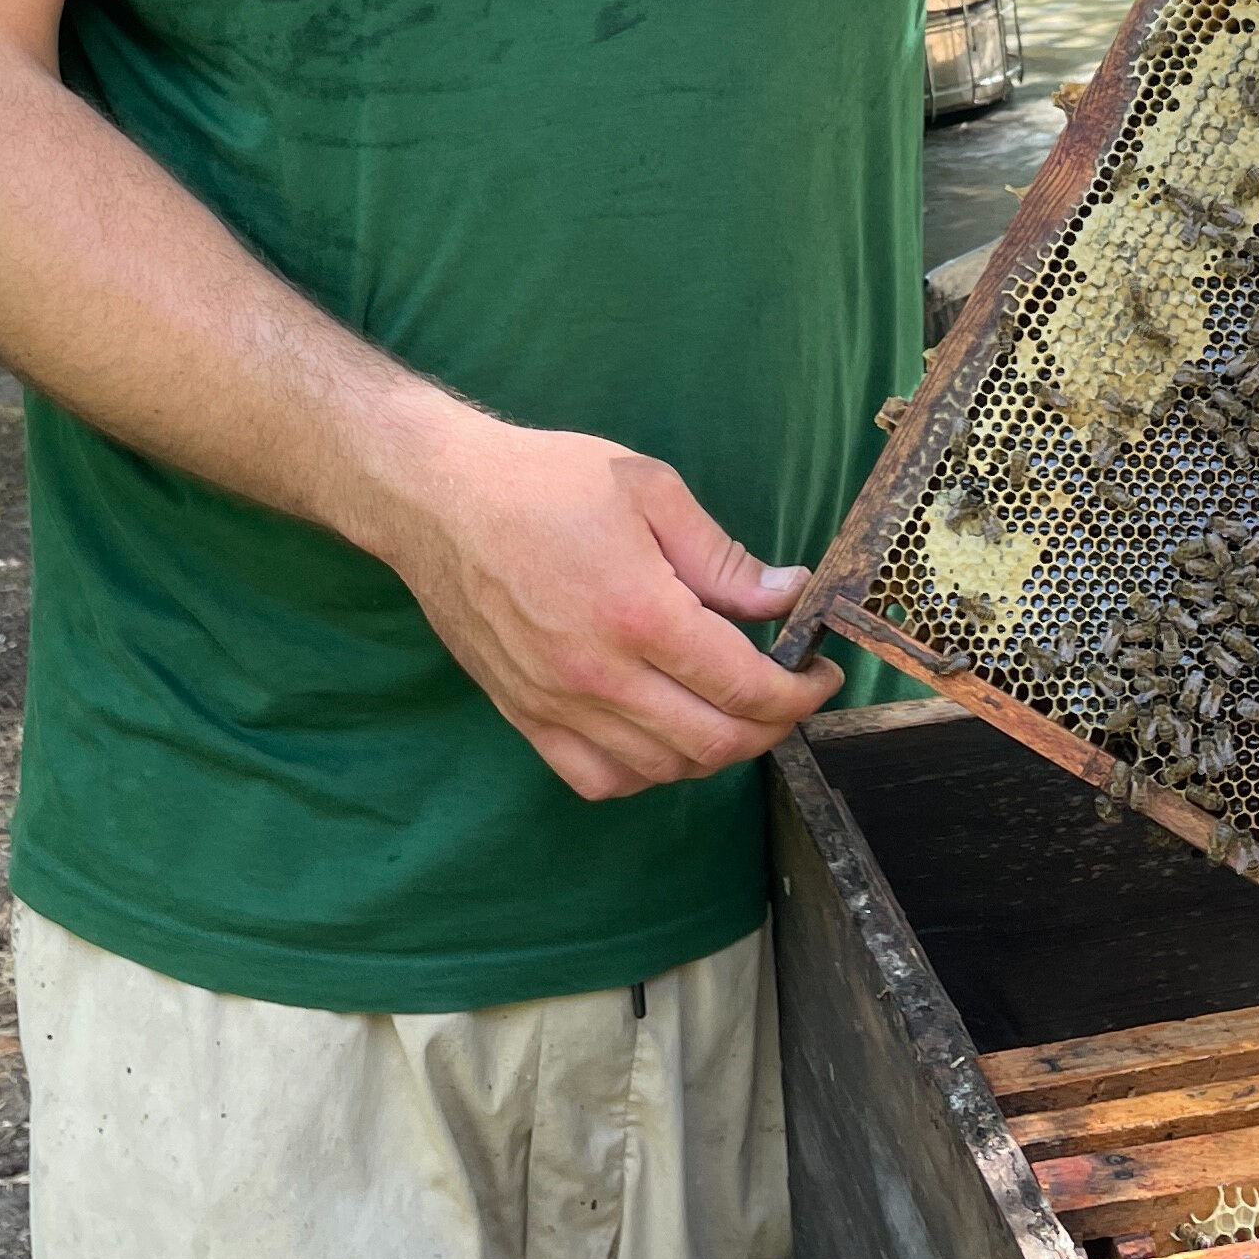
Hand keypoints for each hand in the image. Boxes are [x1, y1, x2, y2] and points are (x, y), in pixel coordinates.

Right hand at [367, 415, 841, 799]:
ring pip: (661, 770)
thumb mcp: (649, 491)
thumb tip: (787, 595)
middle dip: (772, 726)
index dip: (800, 693)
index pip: (746, 688)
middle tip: (789, 693)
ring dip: (713, 751)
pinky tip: (662, 735)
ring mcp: (557, 704)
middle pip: (714, 742)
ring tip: (730, 708)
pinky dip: (644, 772)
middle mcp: (600, 675)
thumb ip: (722, 557)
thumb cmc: (543, 480)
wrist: (437, 498)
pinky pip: (597, 778)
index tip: (820, 674)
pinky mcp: (524, 716)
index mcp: (642, 614)